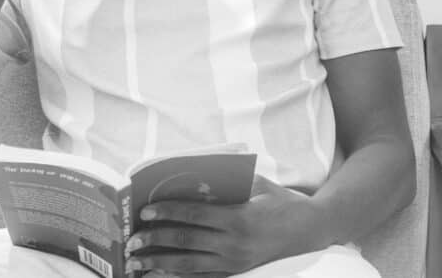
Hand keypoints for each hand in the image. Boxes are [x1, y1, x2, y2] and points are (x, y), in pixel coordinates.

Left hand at [125, 176, 322, 276]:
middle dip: (154, 240)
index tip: (144, 212)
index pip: (193, 215)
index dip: (166, 213)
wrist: (309, 231)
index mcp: (238, 218)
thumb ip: (228, 180)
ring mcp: (234, 262)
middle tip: (132, 240)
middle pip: (184, 241)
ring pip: (188, 266)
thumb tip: (193, 174)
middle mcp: (233, 243)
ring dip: (158, 263)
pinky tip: (159, 274)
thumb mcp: (258, 184)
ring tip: (136, 263)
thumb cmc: (282, 202)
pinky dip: (177, 277)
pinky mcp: (236, 273)